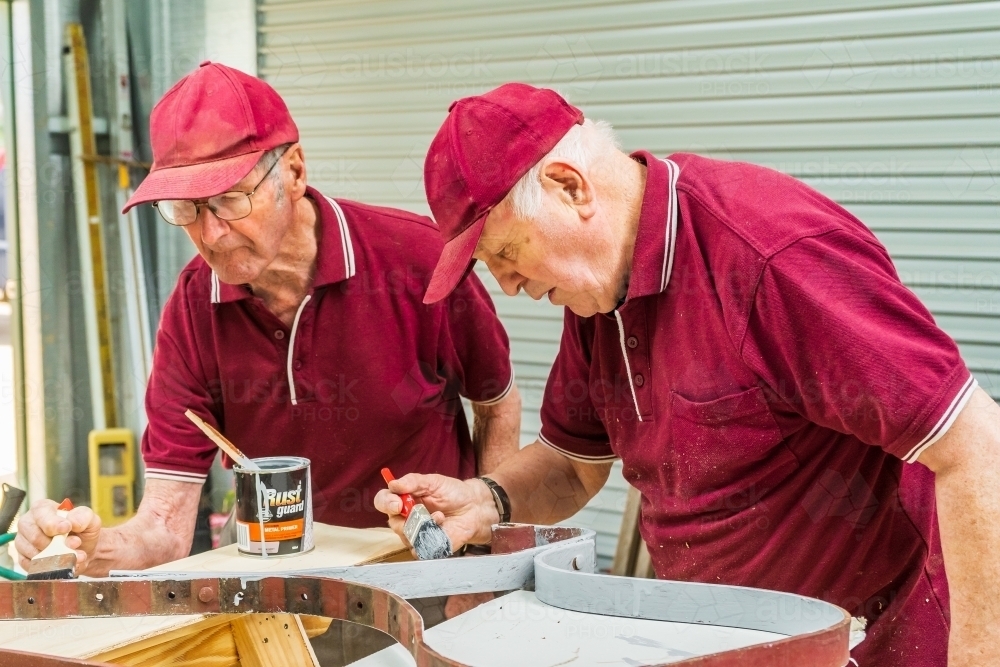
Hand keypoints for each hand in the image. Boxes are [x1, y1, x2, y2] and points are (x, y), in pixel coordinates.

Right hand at [14, 499, 101, 574]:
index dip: (53, 523)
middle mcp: (28, 523)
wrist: (84, 548)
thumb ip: (83, 516)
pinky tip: (64, 563)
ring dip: (57, 557)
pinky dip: (51, 567)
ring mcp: (22, 542)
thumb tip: (72, 523)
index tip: (66, 529)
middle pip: (35, 537)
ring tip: (74, 554)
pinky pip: (33, 566)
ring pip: (34, 554)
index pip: (40, 514)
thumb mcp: (89, 518)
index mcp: (41, 508)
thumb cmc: (83, 529)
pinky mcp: (23, 559)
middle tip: (75, 544)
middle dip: (57, 544)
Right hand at [374, 474, 498, 555]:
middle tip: (421, 511)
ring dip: (424, 526)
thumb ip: (413, 481)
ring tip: (440, 516)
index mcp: (404, 499)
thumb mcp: (433, 481)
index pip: (383, 502)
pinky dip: (431, 540)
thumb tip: (393, 484)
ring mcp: (416, 534)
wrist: (474, 508)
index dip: (386, 503)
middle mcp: (406, 518)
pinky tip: (442, 529)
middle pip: (393, 524)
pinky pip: (420, 550)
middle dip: (407, 519)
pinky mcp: (428, 547)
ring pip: (407, 538)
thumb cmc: (453, 493)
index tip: (397, 503)